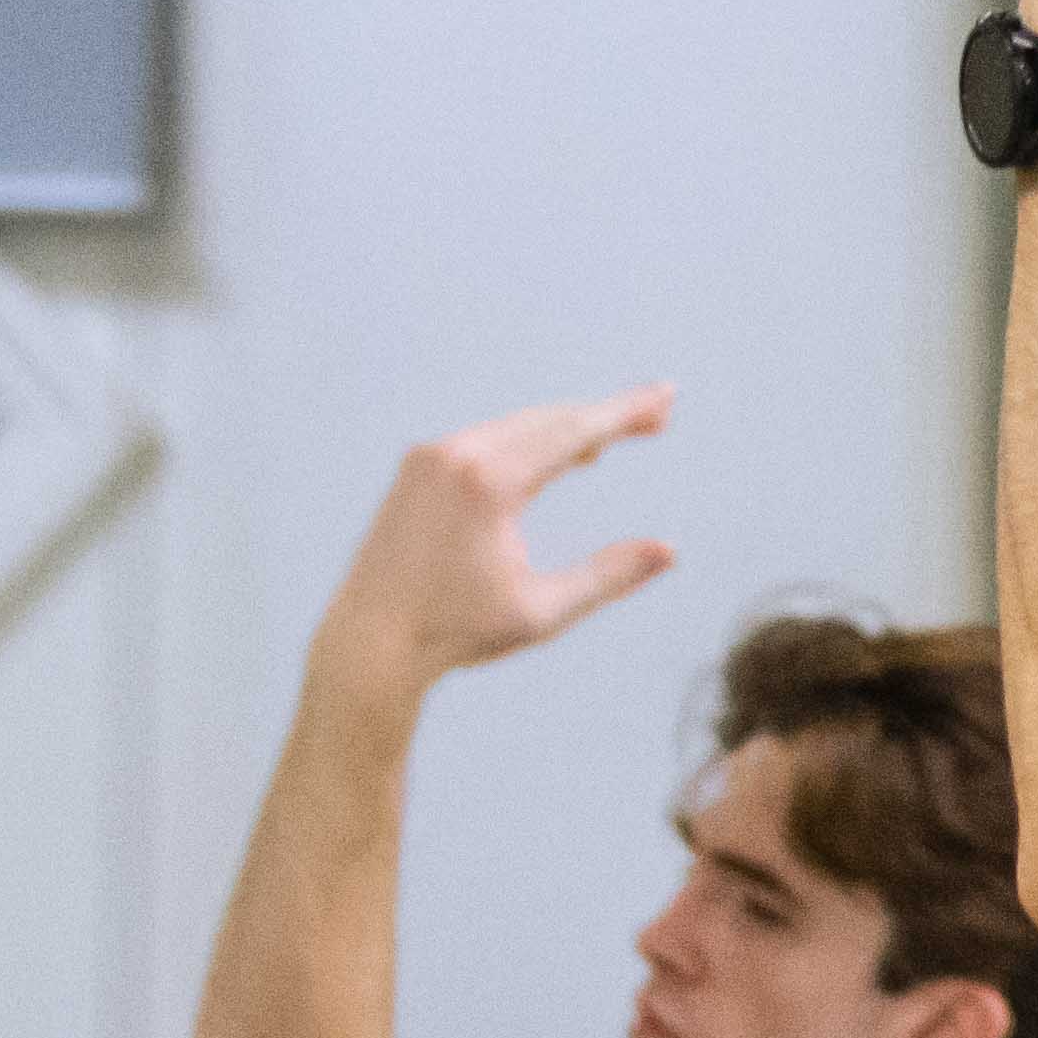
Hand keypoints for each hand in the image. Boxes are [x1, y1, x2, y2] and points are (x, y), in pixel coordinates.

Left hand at [325, 390, 677, 693]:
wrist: (368, 642)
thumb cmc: (454, 632)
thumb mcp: (543, 611)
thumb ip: (609, 576)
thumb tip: (668, 552)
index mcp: (488, 483)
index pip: (574, 431)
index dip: (626, 411)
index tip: (665, 394)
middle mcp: (455, 456)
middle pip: (550, 419)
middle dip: (606, 416)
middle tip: (659, 415)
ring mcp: (429, 457)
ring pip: (518, 426)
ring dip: (569, 430)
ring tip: (611, 443)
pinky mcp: (416, 468)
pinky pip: (488, 438)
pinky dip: (529, 440)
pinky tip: (556, 455)